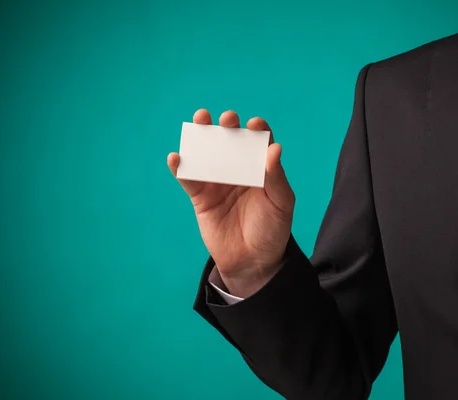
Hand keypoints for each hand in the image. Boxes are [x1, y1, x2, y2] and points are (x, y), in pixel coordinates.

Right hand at [167, 109, 294, 296]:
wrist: (252, 261)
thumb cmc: (272, 229)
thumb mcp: (281, 203)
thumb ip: (276, 177)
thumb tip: (274, 148)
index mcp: (261, 168)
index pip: (258, 142)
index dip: (257, 129)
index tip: (254, 125)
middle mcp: (238, 169)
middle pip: (230, 141)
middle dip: (227, 125)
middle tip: (227, 119)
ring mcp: (218, 181)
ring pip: (207, 154)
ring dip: (201, 135)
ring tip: (199, 121)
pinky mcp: (200, 196)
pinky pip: (189, 178)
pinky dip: (180, 167)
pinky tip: (176, 157)